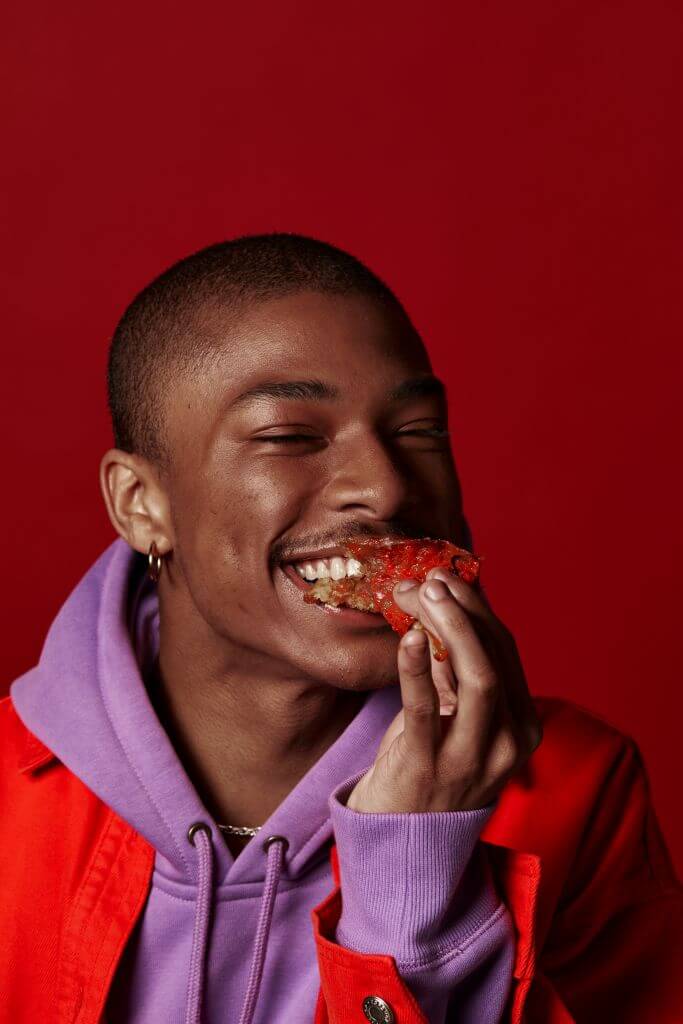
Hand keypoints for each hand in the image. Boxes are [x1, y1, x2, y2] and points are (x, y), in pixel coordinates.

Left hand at [345, 567, 542, 812]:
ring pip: (480, 679)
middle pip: (496, 659)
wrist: (403, 844)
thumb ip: (453, 669)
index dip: (476, 608)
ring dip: (452, 628)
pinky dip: (418, 668)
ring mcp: (473, 759)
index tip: (447, 576)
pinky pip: (427, 710)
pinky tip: (410, 637)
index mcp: (520, 726)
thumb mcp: (451, 715)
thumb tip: (442, 603)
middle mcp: (508, 743)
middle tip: (433, 577)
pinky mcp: (430, 769)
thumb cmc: (427, 767)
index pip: (506, 652)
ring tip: (424, 593)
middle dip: (464, 610)